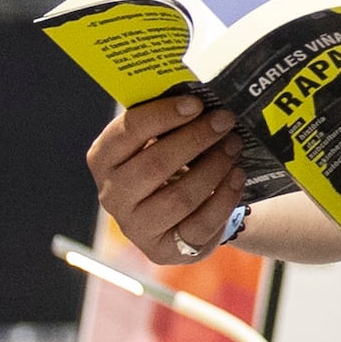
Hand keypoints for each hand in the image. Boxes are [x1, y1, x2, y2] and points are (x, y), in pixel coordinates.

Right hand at [91, 90, 249, 265]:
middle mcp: (112, 195)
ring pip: (179, 197)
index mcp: (103, 159)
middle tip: (225, 121)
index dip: (163, 115)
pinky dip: (223, 198)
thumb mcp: (158, 140)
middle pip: (154, 165)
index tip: (196, 103)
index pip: (128, 132)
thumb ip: (168, 121)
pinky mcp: (163, 249)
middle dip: (195, 139)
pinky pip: (198, 225)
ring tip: (234, 146)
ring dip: (214, 168)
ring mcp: (135, 227)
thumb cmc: (168, 162)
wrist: (181, 212)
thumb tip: (203, 92)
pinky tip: (237, 177)